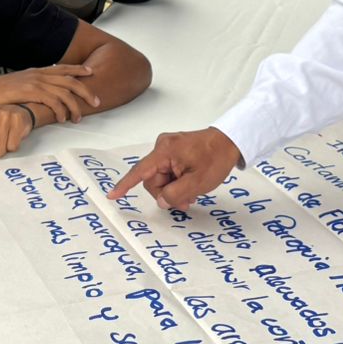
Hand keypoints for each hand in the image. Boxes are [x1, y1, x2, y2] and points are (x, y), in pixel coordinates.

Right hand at [0, 64, 99, 124]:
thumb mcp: (18, 86)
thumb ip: (31, 87)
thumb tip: (41, 94)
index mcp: (36, 71)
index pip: (62, 68)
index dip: (78, 69)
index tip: (90, 71)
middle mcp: (38, 74)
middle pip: (70, 79)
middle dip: (86, 90)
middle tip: (97, 101)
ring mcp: (35, 82)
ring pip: (65, 92)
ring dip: (75, 106)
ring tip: (78, 118)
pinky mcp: (31, 92)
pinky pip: (53, 101)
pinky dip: (61, 110)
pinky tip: (63, 118)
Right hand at [107, 127, 241, 209]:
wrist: (230, 142)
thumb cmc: (216, 158)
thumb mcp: (197, 182)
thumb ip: (175, 194)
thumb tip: (161, 201)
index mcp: (165, 151)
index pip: (140, 171)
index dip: (125, 185)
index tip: (112, 195)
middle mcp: (162, 146)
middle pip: (153, 179)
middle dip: (167, 193)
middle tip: (186, 201)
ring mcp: (168, 148)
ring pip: (161, 178)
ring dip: (173, 189)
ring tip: (192, 193)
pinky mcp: (174, 150)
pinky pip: (167, 171)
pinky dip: (176, 181)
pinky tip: (189, 185)